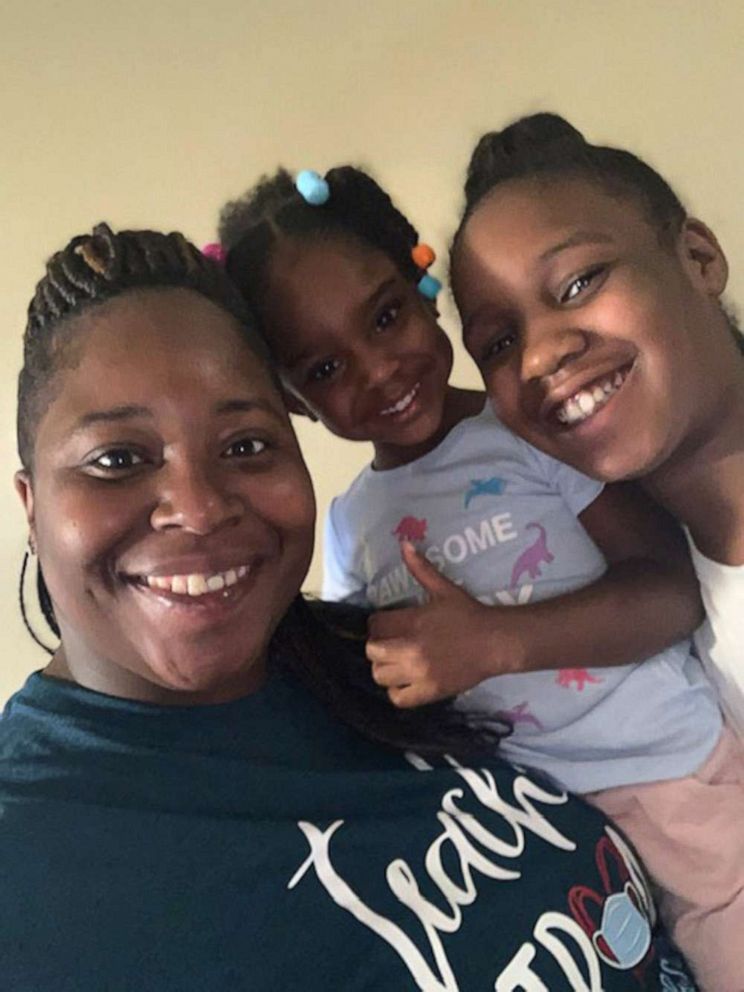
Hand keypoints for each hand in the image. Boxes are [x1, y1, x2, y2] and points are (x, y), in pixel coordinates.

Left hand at [366, 542, 519, 707]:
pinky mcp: (430, 692)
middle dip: (377, 647)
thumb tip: (404, 543)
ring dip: (384, 669)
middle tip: (389, 645)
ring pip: (380, 676)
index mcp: (412, 621)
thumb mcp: (443, 588)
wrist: (495, 642)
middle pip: (372, 651)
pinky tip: (405, 682)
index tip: (386, 626)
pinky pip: (397, 698)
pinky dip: (396, 692)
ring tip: (395, 663)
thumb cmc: (468, 614)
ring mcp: (420, 673)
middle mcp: (411, 648)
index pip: (374, 625)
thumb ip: (420, 568)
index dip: (377, 625)